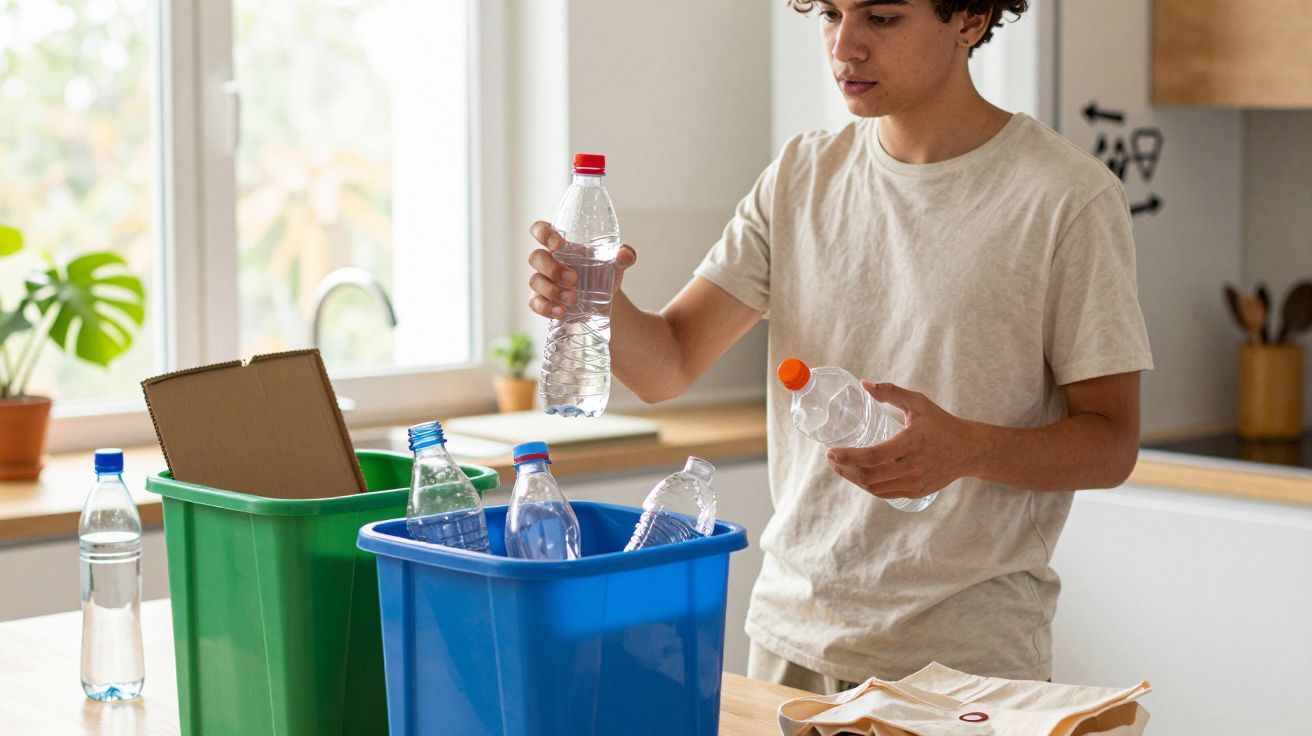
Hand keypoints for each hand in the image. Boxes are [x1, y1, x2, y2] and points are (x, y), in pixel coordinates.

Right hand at [526, 220, 637, 318]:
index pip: (540, 230)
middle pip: (536, 257)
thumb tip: (626, 254)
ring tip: (573, 299)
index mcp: (560, 245)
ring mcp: (542, 281)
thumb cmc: (602, 273)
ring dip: (553, 291)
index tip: (558, 244)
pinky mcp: (542, 300)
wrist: (602, 300)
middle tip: (574, 279)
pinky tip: (560, 312)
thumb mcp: (614, 264)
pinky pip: (535, 303)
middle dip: (552, 268)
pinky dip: (545, 307)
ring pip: (535, 281)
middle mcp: (548, 260)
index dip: (543, 233)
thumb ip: (623, 257)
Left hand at [824, 381, 978, 501]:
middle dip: (844, 469)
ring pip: (874, 488)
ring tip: (840, 466)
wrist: (969, 450)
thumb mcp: (918, 403)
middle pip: (869, 476)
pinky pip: (885, 493)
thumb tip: (864, 384)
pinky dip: (868, 486)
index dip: (848, 456)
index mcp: (911, 443)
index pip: (873, 455)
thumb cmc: (941, 423)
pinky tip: (858, 475)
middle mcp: (912, 466)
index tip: (830, 451)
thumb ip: (890, 392)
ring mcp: (915, 482)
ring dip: (853, 479)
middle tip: (830, 459)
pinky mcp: (916, 492)